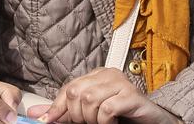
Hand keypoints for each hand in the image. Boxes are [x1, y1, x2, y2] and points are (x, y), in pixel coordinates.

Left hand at [31, 67, 180, 123]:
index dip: (56, 108)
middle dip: (76, 116)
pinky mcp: (130, 95)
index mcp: (97, 76)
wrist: (155, 122)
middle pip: (76, 92)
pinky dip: (104, 122)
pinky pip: (106, 109)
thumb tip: (37, 114)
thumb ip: (67, 113)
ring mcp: (120, 82)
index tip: (46, 122)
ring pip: (89, 100)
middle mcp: (107, 74)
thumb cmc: (124, 118)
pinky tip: (113, 123)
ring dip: (91, 121)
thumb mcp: (92, 115)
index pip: (69, 88)